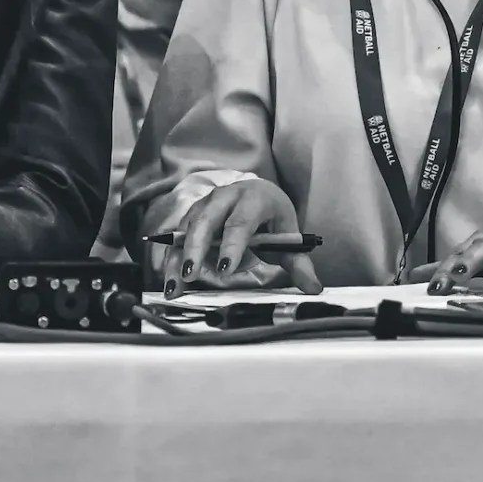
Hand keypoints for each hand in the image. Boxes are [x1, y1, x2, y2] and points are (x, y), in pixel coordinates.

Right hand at [163, 178, 323, 294]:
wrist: (256, 194)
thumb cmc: (272, 218)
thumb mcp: (289, 236)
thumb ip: (298, 263)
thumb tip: (314, 288)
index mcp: (254, 198)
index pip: (241, 222)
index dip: (232, 245)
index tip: (225, 269)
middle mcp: (226, 197)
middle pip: (206, 221)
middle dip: (196, 248)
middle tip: (191, 275)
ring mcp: (205, 204)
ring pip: (187, 228)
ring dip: (177, 257)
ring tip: (174, 286)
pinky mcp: (192, 215)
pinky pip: (177, 235)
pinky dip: (170, 258)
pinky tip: (168, 281)